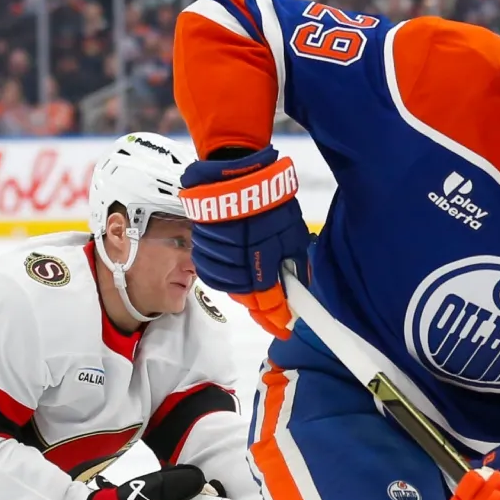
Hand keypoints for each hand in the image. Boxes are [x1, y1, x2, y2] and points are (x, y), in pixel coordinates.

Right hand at [179, 148, 310, 338]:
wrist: (237, 171)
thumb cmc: (269, 199)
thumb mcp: (292, 233)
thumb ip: (294, 264)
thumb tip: (297, 287)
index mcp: (262, 261)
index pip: (269, 303)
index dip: (276, 319)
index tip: (283, 329)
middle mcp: (237, 262)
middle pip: (247, 299)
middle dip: (260, 306)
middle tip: (271, 308)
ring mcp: (216, 254)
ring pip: (226, 286)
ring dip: (241, 289)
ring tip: (252, 282)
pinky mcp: (202, 243)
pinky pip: (210, 268)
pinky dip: (222, 273)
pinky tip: (232, 267)